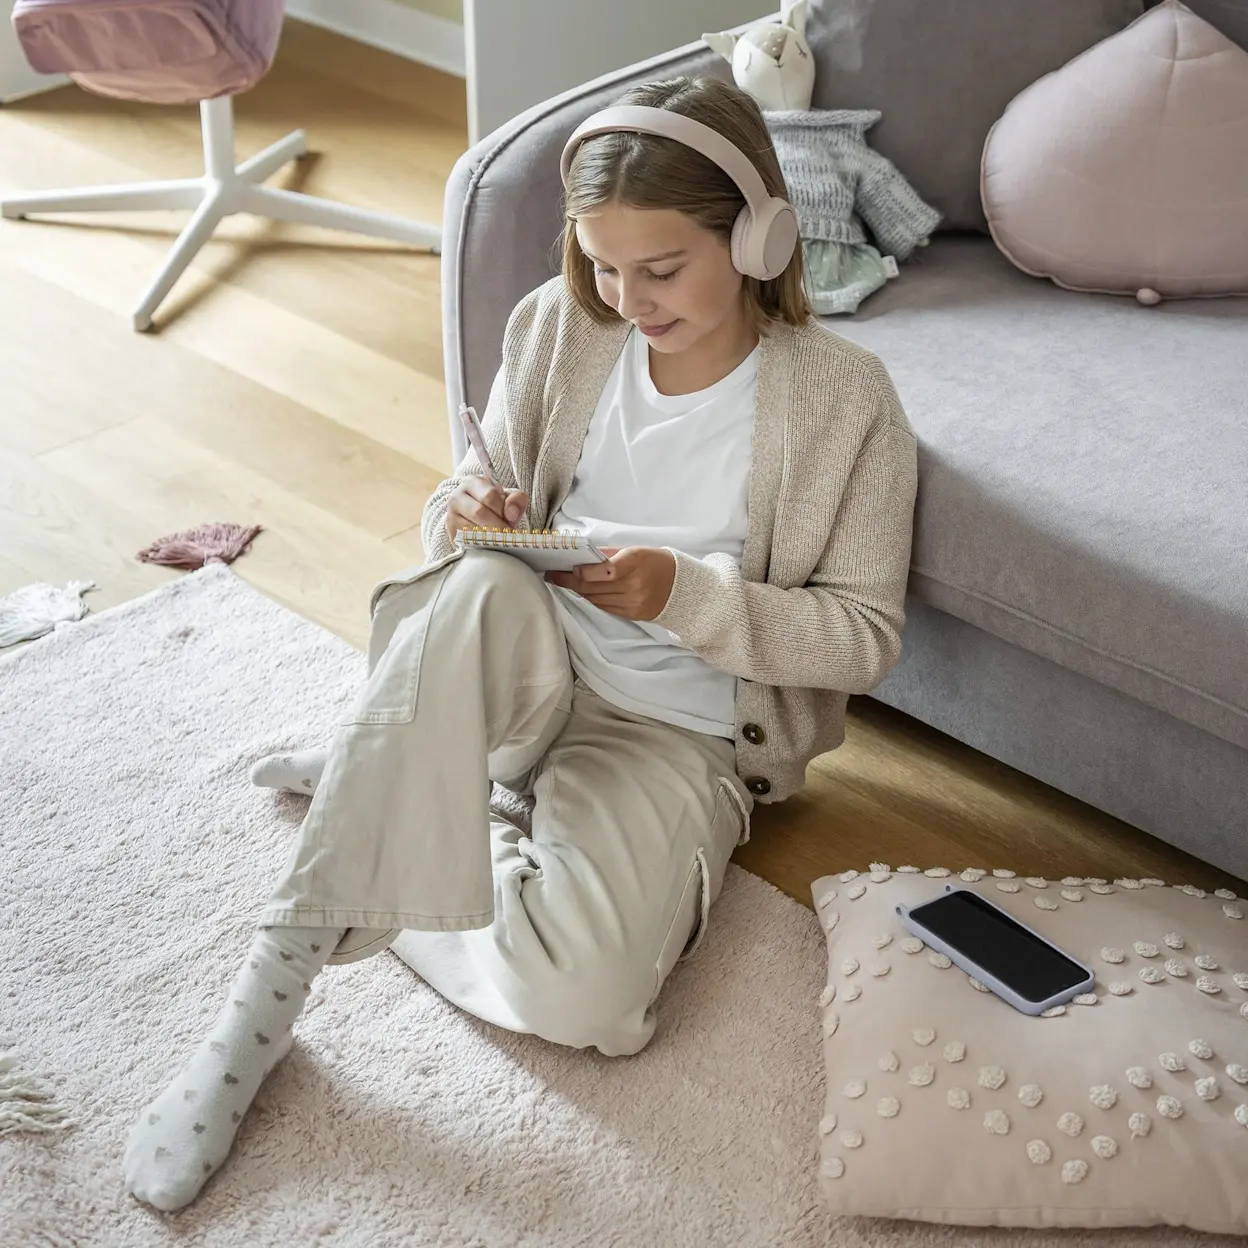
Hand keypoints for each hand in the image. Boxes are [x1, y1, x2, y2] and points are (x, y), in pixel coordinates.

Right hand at [446, 477, 528, 539]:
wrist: (474, 516)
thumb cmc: (494, 505)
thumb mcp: (508, 498)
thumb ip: (516, 500)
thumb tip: (512, 514)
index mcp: (473, 483)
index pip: (489, 495)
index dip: (503, 510)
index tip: (512, 521)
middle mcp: (457, 496)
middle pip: (479, 512)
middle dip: (497, 526)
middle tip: (508, 535)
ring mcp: (451, 514)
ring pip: (471, 528)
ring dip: (489, 537)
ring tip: (500, 539)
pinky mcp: (451, 532)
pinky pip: (467, 540)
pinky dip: (481, 544)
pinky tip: (489, 544)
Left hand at [545, 547, 675, 621]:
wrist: (680, 587)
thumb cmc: (654, 562)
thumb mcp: (634, 550)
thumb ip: (608, 555)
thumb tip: (580, 559)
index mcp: (635, 563)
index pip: (603, 571)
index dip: (581, 571)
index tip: (566, 567)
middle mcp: (634, 585)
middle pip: (592, 587)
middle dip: (569, 581)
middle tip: (552, 575)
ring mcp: (632, 602)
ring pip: (594, 599)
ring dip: (578, 590)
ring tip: (565, 581)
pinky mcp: (631, 614)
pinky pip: (603, 607)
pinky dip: (592, 598)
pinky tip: (585, 591)